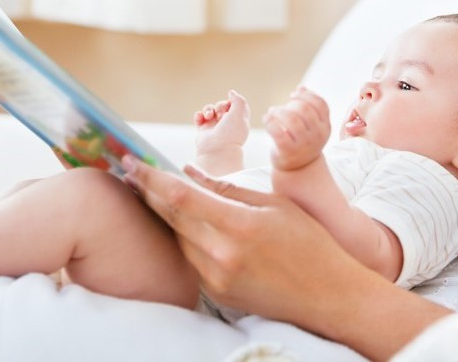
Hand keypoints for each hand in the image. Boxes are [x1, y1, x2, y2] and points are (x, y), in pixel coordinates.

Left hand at [122, 156, 353, 322]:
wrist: (328, 296)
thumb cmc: (309, 242)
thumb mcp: (273, 204)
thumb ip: (227, 188)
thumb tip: (188, 172)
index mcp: (240, 226)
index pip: (181, 198)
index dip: (151, 178)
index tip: (131, 162)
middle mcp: (222, 256)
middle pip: (171, 218)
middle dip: (148, 192)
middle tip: (130, 171)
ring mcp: (217, 279)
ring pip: (178, 239)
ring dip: (164, 215)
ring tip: (150, 191)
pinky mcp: (217, 294)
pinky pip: (191, 259)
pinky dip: (183, 237)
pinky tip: (179, 222)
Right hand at [194, 90, 248, 174]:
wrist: (217, 151)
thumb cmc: (230, 133)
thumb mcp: (240, 113)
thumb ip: (238, 100)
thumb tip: (231, 92)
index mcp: (238, 120)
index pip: (235, 105)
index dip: (232, 102)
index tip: (231, 107)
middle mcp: (226, 123)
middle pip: (221, 105)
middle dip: (220, 105)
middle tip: (221, 114)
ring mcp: (214, 127)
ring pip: (209, 109)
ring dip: (208, 109)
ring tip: (209, 116)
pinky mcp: (203, 130)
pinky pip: (199, 117)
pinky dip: (199, 115)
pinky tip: (201, 119)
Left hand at [262, 86, 331, 171]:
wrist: (298, 169)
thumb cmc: (302, 141)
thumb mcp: (311, 126)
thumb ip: (309, 107)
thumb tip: (301, 87)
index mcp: (326, 126)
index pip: (320, 104)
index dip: (306, 95)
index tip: (293, 95)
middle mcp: (318, 135)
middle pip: (305, 109)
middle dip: (290, 104)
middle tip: (279, 108)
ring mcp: (304, 145)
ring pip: (291, 119)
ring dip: (277, 111)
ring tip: (271, 112)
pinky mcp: (288, 151)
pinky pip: (278, 132)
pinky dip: (270, 122)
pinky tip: (266, 120)